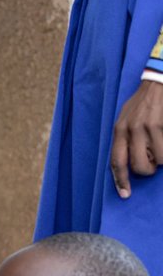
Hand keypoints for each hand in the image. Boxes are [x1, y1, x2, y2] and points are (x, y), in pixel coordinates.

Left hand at [111, 77, 162, 197]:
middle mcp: (130, 130)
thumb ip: (126, 137)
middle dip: (147, 170)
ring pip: (156, 160)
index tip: (125, 194)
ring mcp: (147, 128)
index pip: (116, 161)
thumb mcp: (127, 118)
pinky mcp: (161, 126)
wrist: (159, 81)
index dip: (120, 180)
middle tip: (153, 163)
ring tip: (161, 146)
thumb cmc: (144, 103)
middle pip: (138, 166)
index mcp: (119, 130)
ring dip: (161, 159)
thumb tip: (127, 162)